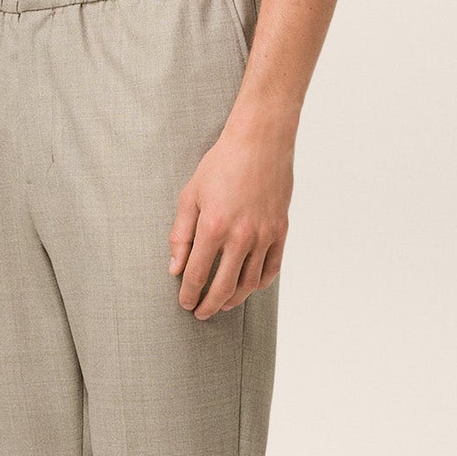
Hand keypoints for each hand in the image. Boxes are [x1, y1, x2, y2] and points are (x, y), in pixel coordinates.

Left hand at [168, 111, 292, 319]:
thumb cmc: (221, 164)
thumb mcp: (190, 195)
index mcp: (213, 227)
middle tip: (201, 313)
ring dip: (234, 299)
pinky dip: (260, 283)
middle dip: (209, 306)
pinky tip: (249, 287)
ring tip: (223, 304)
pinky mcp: (281, 231)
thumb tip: (175, 267)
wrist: (260, 142)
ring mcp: (264, 235)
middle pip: (224, 287)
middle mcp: (241, 236)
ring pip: (250, 283)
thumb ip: (180, 234)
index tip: (185, 303)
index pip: (198, 275)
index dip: (189, 295)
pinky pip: (273, 268)